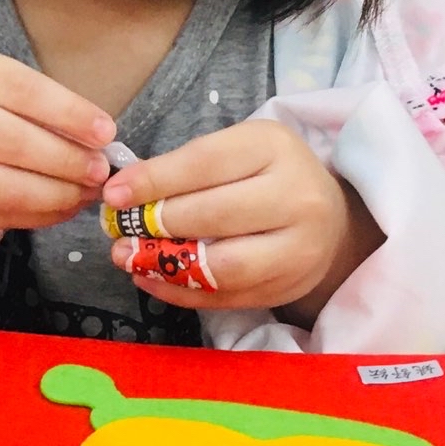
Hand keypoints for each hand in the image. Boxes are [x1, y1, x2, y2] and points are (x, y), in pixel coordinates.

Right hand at [0, 44, 114, 236]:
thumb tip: (97, 139)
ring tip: (87, 193)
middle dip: (68, 160)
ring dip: (59, 195)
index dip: (69, 113)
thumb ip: (34, 102)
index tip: (107, 132)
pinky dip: (38, 216)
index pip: (21, 90)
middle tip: (101, 171)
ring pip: (7, 189)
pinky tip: (60, 207)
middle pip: (15, 143)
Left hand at [100, 119, 379, 314]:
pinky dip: (179, 291)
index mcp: (275, 148)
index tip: (114, 194)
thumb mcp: (235, 150)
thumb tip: (123, 194)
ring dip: (166, 265)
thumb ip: (186, 167)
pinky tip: (149, 278)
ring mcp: (298, 249)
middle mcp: (296, 197)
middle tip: (118, 229)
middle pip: (215, 215)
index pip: (206, 163)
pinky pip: (225, 297)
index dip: (154, 180)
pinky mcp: (287, 287)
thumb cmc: (267, 175)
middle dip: (157, 224)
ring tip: (127, 257)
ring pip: (224, 266)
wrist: (330, 219)